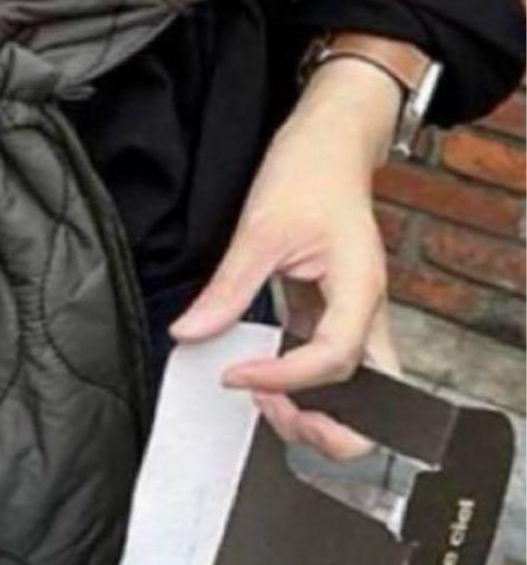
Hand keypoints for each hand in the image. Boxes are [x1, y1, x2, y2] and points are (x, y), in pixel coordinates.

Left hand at [169, 55, 406, 461]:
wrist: (328, 143)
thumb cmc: (307, 173)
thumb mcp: (260, 229)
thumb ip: (228, 288)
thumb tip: (189, 332)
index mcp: (360, 289)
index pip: (333, 359)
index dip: (284, 379)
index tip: (234, 376)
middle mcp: (366, 311)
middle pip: (374, 398)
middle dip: (326, 420)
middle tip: (265, 404)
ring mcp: (353, 315)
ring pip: (354, 389)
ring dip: (312, 406)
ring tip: (256, 389)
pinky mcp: (332, 313)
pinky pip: (323, 364)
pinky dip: (295, 380)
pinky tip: (257, 370)